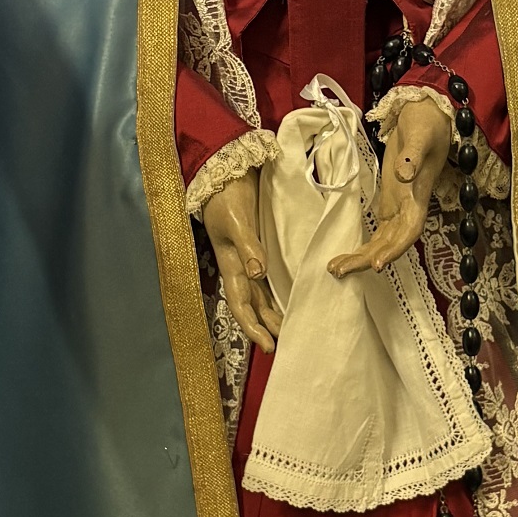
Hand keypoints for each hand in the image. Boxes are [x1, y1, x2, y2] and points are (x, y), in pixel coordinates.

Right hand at [201, 171, 280, 353]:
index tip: (268, 346)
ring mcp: (248, 258)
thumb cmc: (226, 196)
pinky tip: (291, 298)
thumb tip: (257, 274)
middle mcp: (239, 266)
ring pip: (261, 295)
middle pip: (253, 305)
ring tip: (289, 329)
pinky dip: (278, 292)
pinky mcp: (258, 247)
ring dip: (272, 313)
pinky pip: (268, 279)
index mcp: (230, 264)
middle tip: (284, 345)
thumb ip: (248, 246)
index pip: (240, 304)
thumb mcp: (236, 220)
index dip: (252, 327)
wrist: (226, 170)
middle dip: (265, 327)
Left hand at [329, 94, 450, 277]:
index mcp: (418, 194)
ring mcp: (399, 206)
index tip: (377, 265)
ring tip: (335, 268)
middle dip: (367, 259)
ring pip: (383, 240)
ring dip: (361, 256)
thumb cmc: (426, 123)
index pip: (410, 230)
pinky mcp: (390, 201)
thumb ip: (412, 155)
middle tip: (338, 271)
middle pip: (391, 242)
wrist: (428, 116)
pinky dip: (364, 245)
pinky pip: (379, 231)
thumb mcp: (420, 134)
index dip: (396, 249)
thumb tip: (402, 175)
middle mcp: (410, 206)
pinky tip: (346, 256)